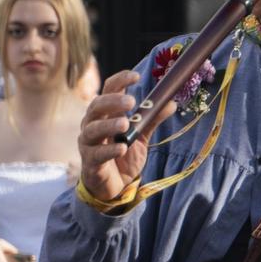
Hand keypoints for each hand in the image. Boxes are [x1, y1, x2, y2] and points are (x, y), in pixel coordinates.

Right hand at [78, 70, 167, 203]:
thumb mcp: (141, 136)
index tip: (136, 76)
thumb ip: (152, 119)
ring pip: (93, 129)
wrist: (112, 185)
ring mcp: (89, 143)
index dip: (120, 81)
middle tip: (131, 102)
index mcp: (106, 113)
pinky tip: (122, 148)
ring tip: (125, 124)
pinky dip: (110, 151)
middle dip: (113, 102)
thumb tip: (171, 103)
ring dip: (109, 125)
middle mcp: (93, 124)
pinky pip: (97, 154)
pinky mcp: (91, 162)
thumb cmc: (122, 155)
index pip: (108, 90)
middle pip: (97, 106)